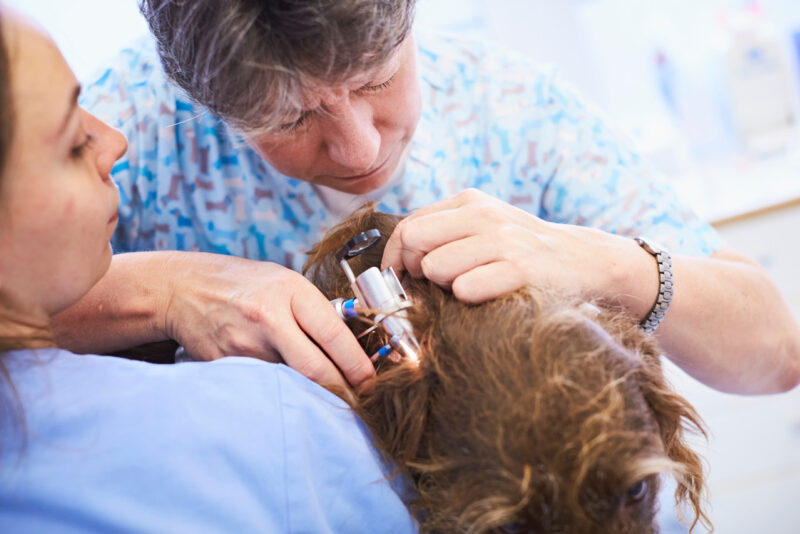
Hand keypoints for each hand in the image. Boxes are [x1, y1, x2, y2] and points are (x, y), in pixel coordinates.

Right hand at [162, 252, 373, 387]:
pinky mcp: (228, 366)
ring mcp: (245, 345)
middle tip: (358, 400)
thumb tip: (354, 345)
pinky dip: (282, 392)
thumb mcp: (284, 282)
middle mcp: (268, 318)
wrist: (183, 288)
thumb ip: (314, 310)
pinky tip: (288, 389)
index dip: (357, 365)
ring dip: (313, 394)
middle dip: (343, 390)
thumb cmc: (243, 284)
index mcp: (289, 291)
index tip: (370, 380)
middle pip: (315, 369)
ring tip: (327, 394)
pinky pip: (266, 386)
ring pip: (292, 383)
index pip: (333, 335)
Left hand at [381, 189, 649, 308]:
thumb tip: (394, 262)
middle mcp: (483, 214)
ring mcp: (502, 239)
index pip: (407, 226)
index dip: (393, 259)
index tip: (398, 281)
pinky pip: (465, 288)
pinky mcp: (520, 268)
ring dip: (445, 288)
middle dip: (415, 272)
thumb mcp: (484, 228)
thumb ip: (443, 235)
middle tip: (435, 288)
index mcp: (469, 202)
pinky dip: (469, 298)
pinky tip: (487, 297)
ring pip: (435, 268)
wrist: (585, 261)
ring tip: (471, 288)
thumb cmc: (522, 251)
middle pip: (413, 243)